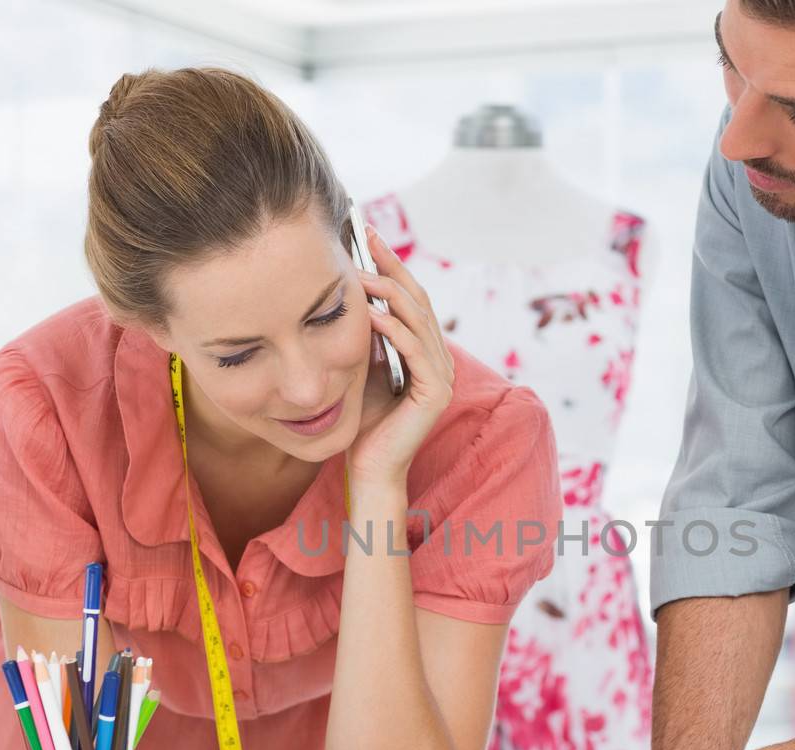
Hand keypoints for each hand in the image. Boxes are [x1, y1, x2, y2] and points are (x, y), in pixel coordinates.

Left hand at [347, 226, 455, 486]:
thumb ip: (366, 335)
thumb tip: (352, 292)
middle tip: (366, 235)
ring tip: (359, 273)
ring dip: (388, 292)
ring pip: (418, 320)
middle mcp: (440, 359)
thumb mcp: (361, 365)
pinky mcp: (435, 393)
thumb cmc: (363, 421)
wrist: (369, 469)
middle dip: (392, 265)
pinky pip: (415, 350)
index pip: (411, 298)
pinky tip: (370, 312)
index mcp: (426, 351)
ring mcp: (442, 375)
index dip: (391, 265)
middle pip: (418, 300)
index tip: (367, 235)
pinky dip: (393, 328)